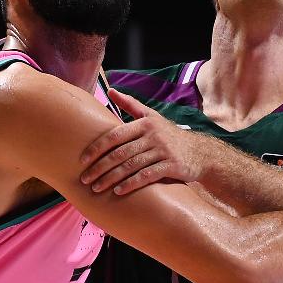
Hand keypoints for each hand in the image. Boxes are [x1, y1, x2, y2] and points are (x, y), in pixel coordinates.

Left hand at [79, 89, 206, 193]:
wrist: (200, 152)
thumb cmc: (169, 135)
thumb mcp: (152, 117)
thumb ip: (130, 105)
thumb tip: (110, 90)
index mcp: (144, 123)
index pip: (114, 135)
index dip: (96, 148)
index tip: (82, 160)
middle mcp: (153, 135)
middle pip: (120, 153)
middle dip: (100, 167)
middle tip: (84, 179)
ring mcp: (163, 151)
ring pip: (131, 166)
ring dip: (111, 178)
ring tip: (96, 188)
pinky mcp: (172, 166)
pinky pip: (147, 176)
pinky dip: (131, 184)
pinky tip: (118, 191)